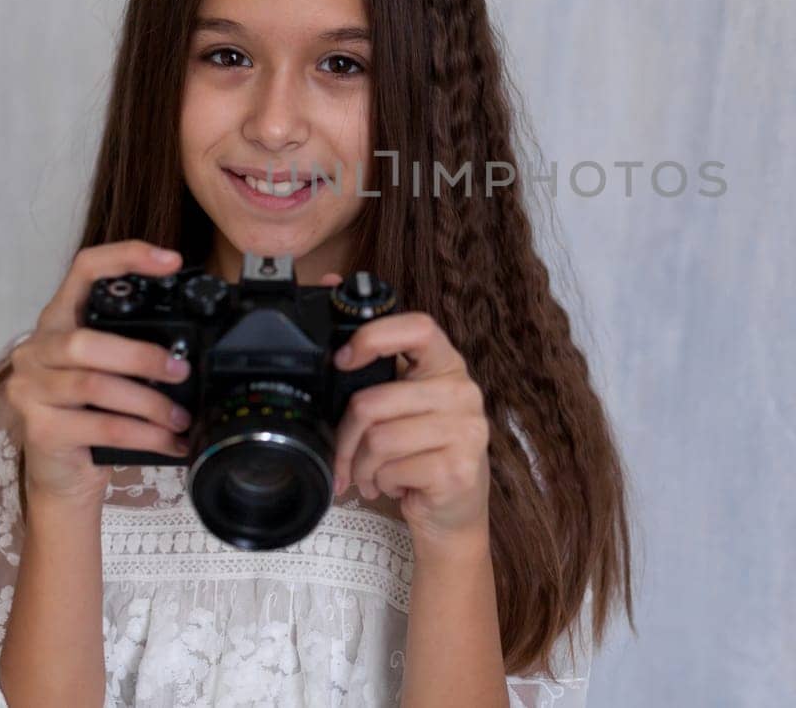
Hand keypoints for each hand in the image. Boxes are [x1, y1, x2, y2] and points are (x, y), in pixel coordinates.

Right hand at [2, 240, 195, 508]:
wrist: (62, 475)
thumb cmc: (91, 413)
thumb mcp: (109, 371)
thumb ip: (131, 346)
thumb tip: (193, 346)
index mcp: (58, 322)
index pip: (84, 270)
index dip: (125, 257)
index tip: (172, 261)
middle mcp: (36, 350)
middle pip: (86, 340)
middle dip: (142, 356)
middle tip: (181, 371)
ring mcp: (30, 390)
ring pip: (95, 386)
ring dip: (149, 402)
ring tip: (182, 416)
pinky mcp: (40, 430)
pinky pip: (102, 426)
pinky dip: (144, 434)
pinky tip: (170, 441)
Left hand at [318, 278, 491, 549]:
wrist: (454, 515)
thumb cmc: (421, 452)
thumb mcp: (401, 402)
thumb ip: (373, 356)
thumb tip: (330, 280)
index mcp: (446, 366)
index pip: (417, 328)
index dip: (373, 337)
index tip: (343, 360)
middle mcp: (463, 392)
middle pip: (373, 401)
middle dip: (345, 438)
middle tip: (344, 457)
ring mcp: (466, 431)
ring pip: (377, 440)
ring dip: (360, 467)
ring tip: (370, 475)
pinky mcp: (457, 469)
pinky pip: (390, 470)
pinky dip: (379, 484)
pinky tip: (392, 486)